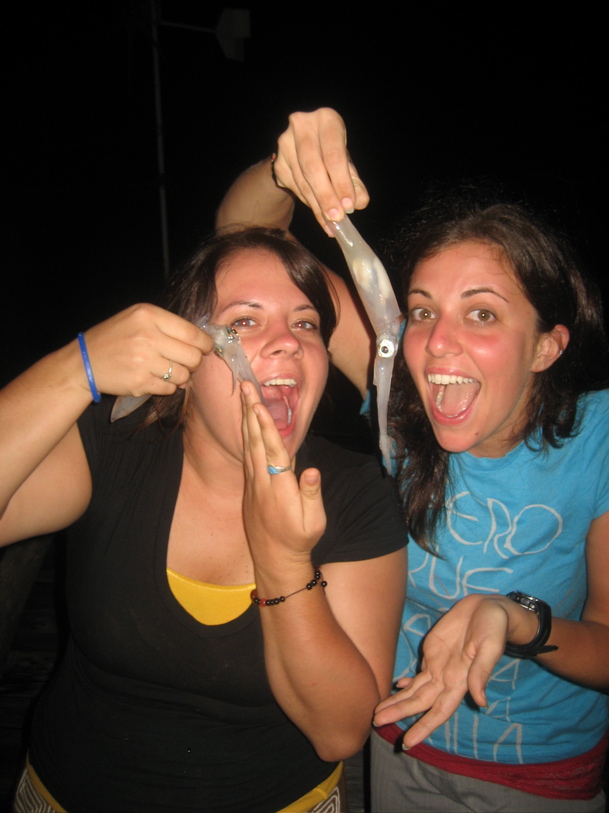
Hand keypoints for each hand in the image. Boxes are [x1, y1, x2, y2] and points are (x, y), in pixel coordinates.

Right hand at [81, 304, 212, 397]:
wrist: (84, 362)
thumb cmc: (114, 338)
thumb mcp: (137, 318)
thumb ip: (167, 325)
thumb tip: (201, 342)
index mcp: (148, 315)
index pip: (192, 333)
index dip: (205, 343)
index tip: (206, 347)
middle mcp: (147, 337)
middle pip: (193, 356)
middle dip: (194, 361)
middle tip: (186, 361)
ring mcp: (144, 361)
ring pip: (184, 375)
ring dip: (181, 376)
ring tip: (167, 370)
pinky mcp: (140, 382)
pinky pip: (170, 389)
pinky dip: (168, 387)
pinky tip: (156, 379)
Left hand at [240, 381, 325, 572]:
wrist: (275, 558)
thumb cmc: (299, 539)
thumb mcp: (313, 521)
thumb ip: (312, 494)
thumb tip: (313, 471)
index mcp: (279, 487)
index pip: (272, 450)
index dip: (265, 426)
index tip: (258, 404)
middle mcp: (262, 481)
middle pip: (254, 440)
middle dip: (249, 412)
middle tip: (244, 386)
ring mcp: (253, 484)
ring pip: (247, 445)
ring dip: (245, 420)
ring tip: (242, 397)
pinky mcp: (250, 486)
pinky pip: (246, 455)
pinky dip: (245, 436)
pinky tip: (245, 424)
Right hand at [273, 108, 369, 234]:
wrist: (302, 147)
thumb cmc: (331, 153)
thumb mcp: (346, 162)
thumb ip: (355, 182)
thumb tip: (359, 202)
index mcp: (326, 119)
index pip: (333, 154)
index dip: (341, 181)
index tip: (349, 205)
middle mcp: (302, 126)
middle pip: (313, 167)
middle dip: (326, 196)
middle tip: (337, 217)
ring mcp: (285, 144)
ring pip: (302, 181)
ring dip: (318, 205)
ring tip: (331, 222)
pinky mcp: (278, 162)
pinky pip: (294, 188)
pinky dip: (309, 204)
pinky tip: (321, 215)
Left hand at [373, 594, 510, 747]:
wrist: (489, 608)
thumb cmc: (493, 627)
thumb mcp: (490, 646)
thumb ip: (482, 672)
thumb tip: (481, 702)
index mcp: (461, 681)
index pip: (439, 711)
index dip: (424, 726)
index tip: (408, 742)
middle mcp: (447, 679)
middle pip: (420, 702)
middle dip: (399, 713)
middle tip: (376, 723)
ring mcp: (439, 666)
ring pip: (414, 690)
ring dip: (397, 701)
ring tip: (378, 712)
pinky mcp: (433, 652)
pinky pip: (418, 674)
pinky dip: (406, 683)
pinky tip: (395, 688)